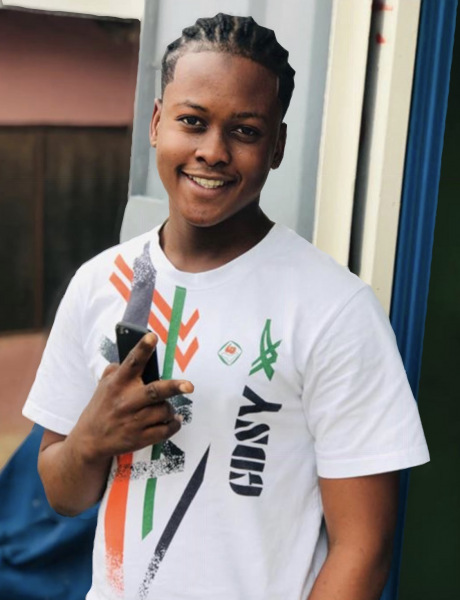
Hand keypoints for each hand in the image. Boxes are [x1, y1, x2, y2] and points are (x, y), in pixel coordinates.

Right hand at [71, 332, 192, 461]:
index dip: (143, 349)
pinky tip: (173, 420)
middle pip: (154, 391)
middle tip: (189, 386)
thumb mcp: (103, 385)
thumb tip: (135, 355)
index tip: (152, 336)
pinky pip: (165, 430)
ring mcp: (133, 421)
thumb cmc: (101, 407)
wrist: (90, 441)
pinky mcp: (139, 438)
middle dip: (173, 387)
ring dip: (170, 409)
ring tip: (167, 408)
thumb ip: (117, 369)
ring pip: (163, 410)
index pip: (132, 363)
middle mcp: (126, 401)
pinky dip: (174, 424)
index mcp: (117, 384)